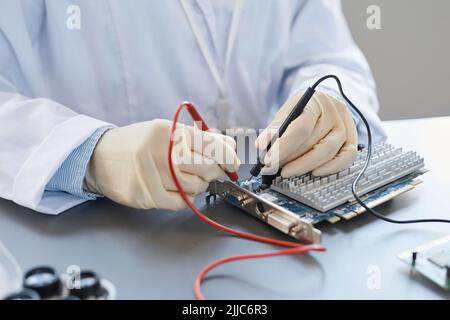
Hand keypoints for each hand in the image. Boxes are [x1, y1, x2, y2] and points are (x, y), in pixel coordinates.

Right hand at [85, 119, 239, 209]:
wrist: (99, 157)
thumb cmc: (138, 143)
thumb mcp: (166, 131)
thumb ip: (198, 138)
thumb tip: (229, 146)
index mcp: (169, 131)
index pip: (211, 145)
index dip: (228, 157)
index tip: (233, 164)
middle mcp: (160, 151)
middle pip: (207, 168)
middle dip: (216, 172)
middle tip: (213, 172)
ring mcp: (151, 175)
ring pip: (195, 187)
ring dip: (198, 185)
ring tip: (185, 177)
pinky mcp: (145, 196)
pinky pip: (180, 203)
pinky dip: (184, 198)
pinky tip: (175, 188)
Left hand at [255, 90, 357, 176]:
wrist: (321, 102)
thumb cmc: (301, 110)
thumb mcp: (285, 113)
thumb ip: (273, 129)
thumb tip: (261, 145)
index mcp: (315, 100)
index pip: (300, 128)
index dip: (283, 147)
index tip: (268, 160)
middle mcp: (334, 111)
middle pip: (313, 142)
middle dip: (290, 158)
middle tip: (273, 168)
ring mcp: (345, 125)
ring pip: (328, 151)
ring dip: (305, 165)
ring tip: (287, 170)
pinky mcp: (352, 139)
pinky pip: (347, 158)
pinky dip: (330, 168)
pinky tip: (314, 172)